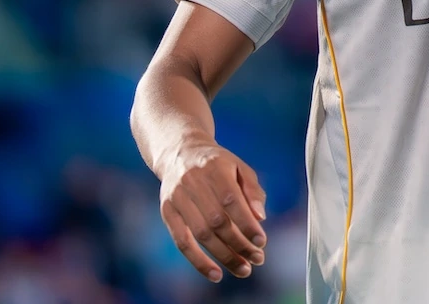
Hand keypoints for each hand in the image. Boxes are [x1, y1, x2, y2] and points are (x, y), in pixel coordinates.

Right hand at [158, 138, 267, 281]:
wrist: (179, 153)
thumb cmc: (217, 164)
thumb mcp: (239, 166)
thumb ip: (252, 190)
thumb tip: (260, 218)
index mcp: (214, 168)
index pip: (232, 200)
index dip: (246, 223)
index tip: (261, 242)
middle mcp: (193, 182)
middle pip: (217, 221)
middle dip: (239, 244)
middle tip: (257, 259)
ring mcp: (177, 197)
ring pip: (201, 234)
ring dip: (223, 256)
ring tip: (243, 269)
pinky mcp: (167, 211)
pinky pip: (181, 242)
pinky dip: (198, 261)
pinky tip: (215, 274)